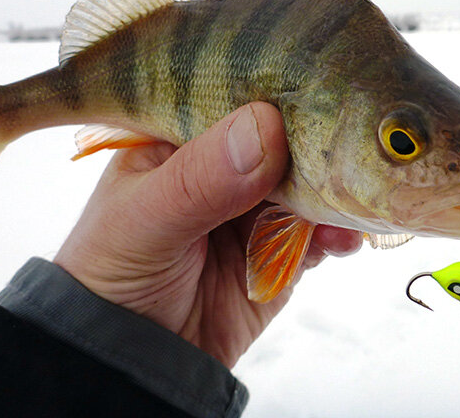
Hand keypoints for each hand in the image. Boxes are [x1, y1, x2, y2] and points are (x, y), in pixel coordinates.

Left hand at [54, 102, 361, 367]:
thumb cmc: (108, 279)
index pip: (234, 98)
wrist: (126, 365)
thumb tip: (266, 127)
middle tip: (349, 149)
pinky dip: (337, 232)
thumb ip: (200, 178)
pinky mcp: (279, 251)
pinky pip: (319, 232)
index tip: (317, 97)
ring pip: (309, 184)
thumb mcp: (144, 220)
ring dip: (334, 191)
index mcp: (180, 137)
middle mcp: (222, 166)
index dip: (276, 94)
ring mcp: (254, 209)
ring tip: (351, 203)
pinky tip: (343, 238)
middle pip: (283, 139)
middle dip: (317, 145)